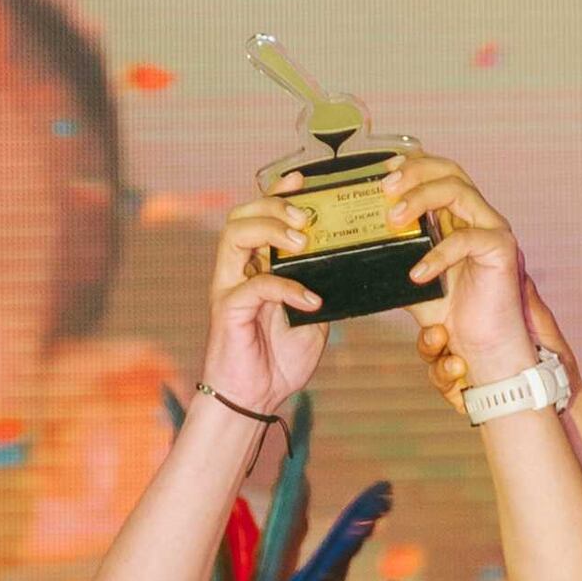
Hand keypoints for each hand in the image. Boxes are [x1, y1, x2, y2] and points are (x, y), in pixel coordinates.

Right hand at [199, 201, 328, 421]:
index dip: (278, 193)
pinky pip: (255, 286)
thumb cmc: (279, 360)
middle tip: (306, 217)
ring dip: (271, 230)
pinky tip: (310, 300)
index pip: (260, 216)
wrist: (256, 399)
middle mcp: (238, 271)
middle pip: (242, 214)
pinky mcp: (228, 310)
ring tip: (302, 242)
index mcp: (256, 266)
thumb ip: (324, 290)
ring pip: (235, 235)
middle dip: (274, 205)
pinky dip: (286, 288)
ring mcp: (229, 287)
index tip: (304, 181)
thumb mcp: (314, 319)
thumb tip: (353, 269)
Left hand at [378, 152, 539, 393]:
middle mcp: (477, 216)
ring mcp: (491, 228)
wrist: (480, 348)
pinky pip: (467, 238)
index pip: (437, 172)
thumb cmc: (452, 315)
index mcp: (456, 216)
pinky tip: (418, 272)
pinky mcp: (502, 248)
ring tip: (394, 219)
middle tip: (385, 188)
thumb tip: (356, 252)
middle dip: (414, 172)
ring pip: (457, 190)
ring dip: (421, 198)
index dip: (412, 163)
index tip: (382, 171)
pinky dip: (439, 253)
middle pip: (448, 170)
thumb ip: (392, 261)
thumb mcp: (410, 283)